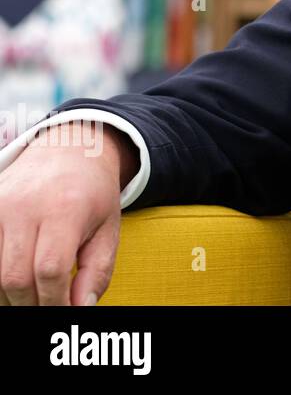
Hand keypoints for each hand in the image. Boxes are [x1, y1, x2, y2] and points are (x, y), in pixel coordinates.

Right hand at [0, 121, 134, 304]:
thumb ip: (97, 272)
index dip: (54, 302)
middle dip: (29, 304)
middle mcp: (25, 206)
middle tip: (46, 308)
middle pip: (15, 276)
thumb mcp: (108, 230)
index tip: (63, 313)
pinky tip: (14, 279)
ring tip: (32, 295)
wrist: (70, 151)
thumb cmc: (93, 195)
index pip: (50, 270)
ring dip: (10, 294)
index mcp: (65, 209)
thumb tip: (79, 309)